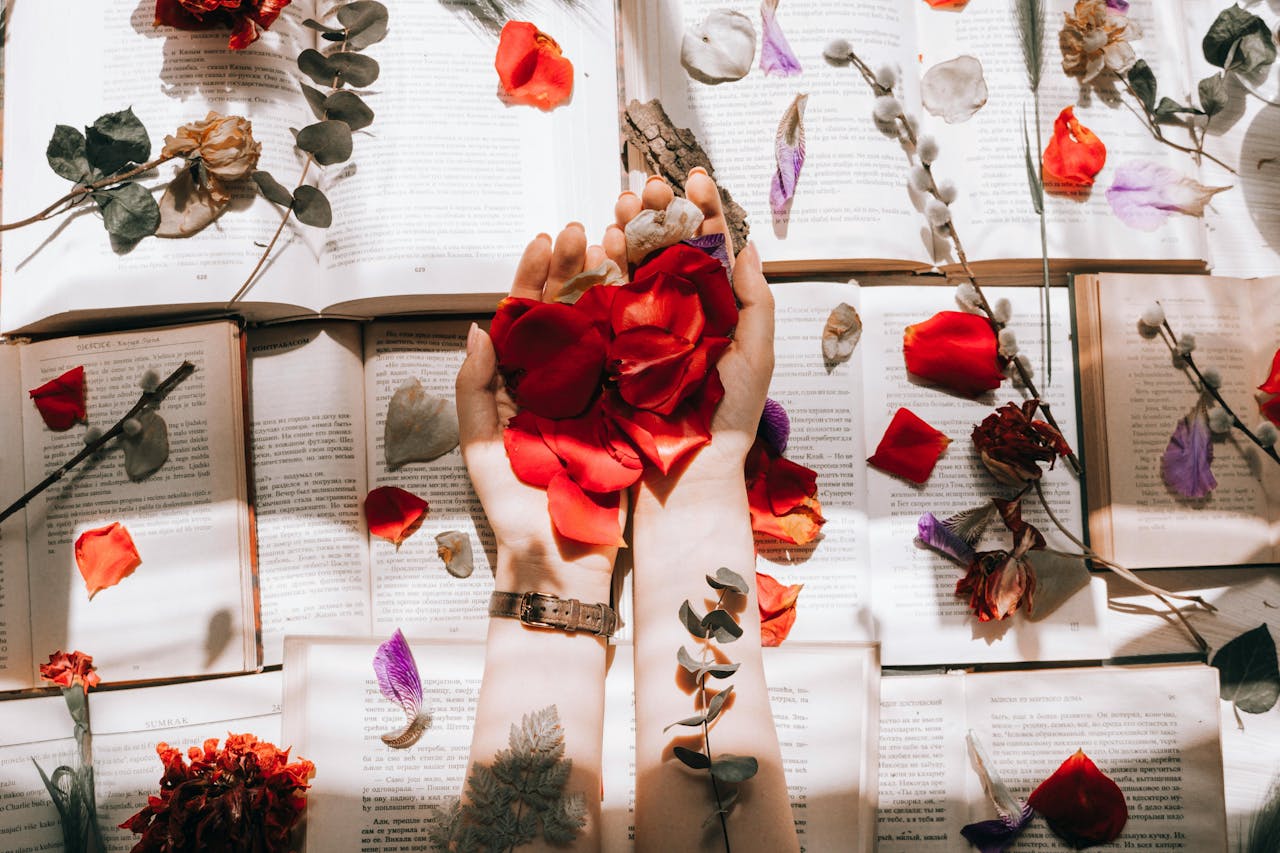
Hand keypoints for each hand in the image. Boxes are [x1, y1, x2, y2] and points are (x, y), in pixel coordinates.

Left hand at [455, 223, 622, 598]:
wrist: (562, 561)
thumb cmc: (515, 510)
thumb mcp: (482, 449)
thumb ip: (475, 389)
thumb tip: (480, 329)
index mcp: (515, 385)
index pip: (522, 318)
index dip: (531, 278)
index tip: (543, 241)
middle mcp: (554, 382)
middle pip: (562, 312)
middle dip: (570, 268)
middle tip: (582, 230)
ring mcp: (591, 394)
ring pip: (597, 327)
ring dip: (605, 285)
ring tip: (614, 245)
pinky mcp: (623, 412)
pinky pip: (628, 362)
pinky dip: (635, 326)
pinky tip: (644, 292)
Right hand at [611, 172, 775, 497]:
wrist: (687, 473)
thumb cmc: (728, 420)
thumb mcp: (755, 356)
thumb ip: (756, 303)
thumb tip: (750, 247)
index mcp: (710, 309)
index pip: (706, 248)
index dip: (701, 211)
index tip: (695, 178)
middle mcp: (671, 311)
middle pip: (661, 247)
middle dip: (656, 211)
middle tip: (651, 186)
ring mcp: (636, 326)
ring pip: (628, 263)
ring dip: (626, 228)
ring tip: (625, 205)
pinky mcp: (605, 345)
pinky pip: (599, 298)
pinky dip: (598, 266)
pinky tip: (601, 244)